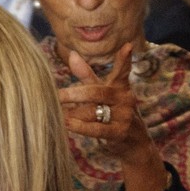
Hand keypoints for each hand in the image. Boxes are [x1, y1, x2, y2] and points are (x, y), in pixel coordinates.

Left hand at [59, 43, 166, 190]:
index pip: (122, 71)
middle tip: (56, 96)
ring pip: (92, 111)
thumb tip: (72, 54)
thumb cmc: (113, 114)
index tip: (128, 46)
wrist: (132, 144)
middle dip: (75, 94)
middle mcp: (125, 99)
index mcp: (120, 87)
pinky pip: (97, 129)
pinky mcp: (120, 132)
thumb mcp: (102, 94)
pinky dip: (80, 127)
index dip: (124, 59)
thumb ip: (87, 75)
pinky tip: (67, 124)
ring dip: (73, 114)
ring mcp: (124, 116)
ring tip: (59, 115)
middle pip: (97, 92)